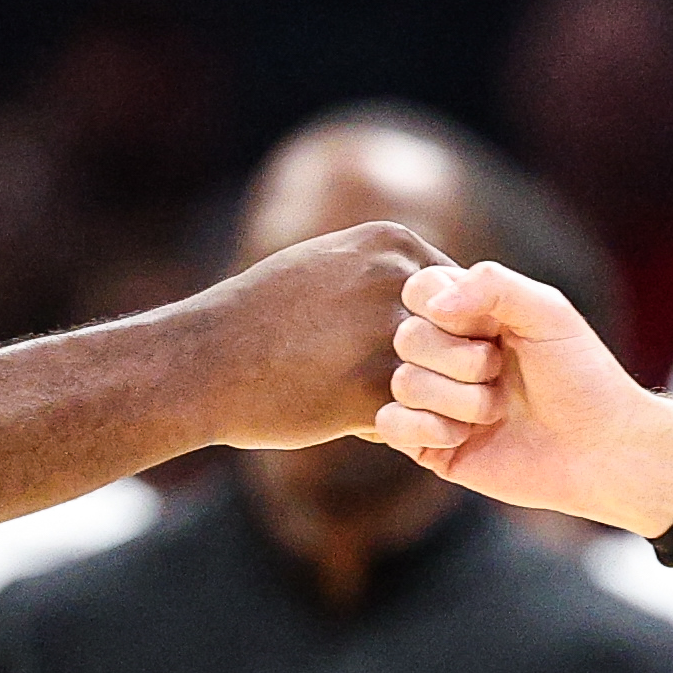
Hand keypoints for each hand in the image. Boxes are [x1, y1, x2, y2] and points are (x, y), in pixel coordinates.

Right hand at [195, 222, 455, 449]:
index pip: (463, 291)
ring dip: (437, 402)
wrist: (202, 362)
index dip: (449, 331)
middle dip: (454, 367)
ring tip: (402, 408)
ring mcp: (386, 336)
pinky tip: (360, 425)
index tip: (420, 353)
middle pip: (470, 333)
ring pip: (452, 380)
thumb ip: (380, 272)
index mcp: (391, 243)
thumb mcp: (324, 265)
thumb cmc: (258, 317)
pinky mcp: (370, 391)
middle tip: (425, 388)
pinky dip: (402, 429)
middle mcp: (397, 281)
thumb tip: (432, 293)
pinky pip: (419, 419)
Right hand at [375, 262, 672, 535]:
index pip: (418, 290)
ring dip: (459, 400)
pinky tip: (464, 436)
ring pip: (402, 383)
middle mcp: (445, 353)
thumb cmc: (581, 375)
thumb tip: (432, 306)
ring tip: (497, 410)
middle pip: (406, 338)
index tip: (490, 327)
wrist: (600, 448)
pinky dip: (427, 428)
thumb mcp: (548, 311)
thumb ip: (494, 285)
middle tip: (499, 372)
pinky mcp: (429, 443)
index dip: (443, 307)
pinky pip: (390, 424)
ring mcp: (435, 399)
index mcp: (469, 314)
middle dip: (459, 360)